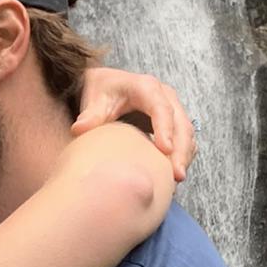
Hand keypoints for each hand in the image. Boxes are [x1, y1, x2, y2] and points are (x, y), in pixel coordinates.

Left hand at [72, 68, 196, 181]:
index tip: (164, 150)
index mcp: (146, 87)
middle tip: (176, 174)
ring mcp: (172, 109)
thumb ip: (90, 115)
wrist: (106, 87)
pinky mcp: (173, 123)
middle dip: (181, 149)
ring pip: (186, 134)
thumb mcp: (94, 99)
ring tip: (177, 179)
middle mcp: (165, 96)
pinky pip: (184, 140)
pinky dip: (182, 156)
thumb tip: (79, 129)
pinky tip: (174, 175)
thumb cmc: (101, 91)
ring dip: (184, 156)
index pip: (161, 108)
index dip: (165, 129)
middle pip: (180, 123)